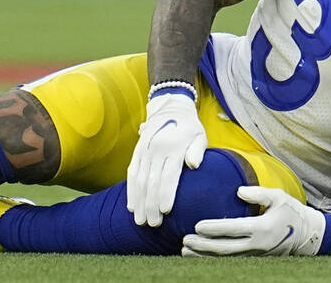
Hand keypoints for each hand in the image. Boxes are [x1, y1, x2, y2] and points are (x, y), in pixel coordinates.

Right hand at [126, 92, 206, 226]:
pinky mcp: (137, 151)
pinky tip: (131, 206)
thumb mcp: (200, 135)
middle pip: (152, 181)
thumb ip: (198, 150)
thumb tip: (194, 164)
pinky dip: (130, 191)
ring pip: (139, 180)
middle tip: (153, 224)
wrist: (171, 106)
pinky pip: (131, 173)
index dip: (167, 193)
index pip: (169, 174)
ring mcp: (144, 150)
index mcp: (174, 146)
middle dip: (152, 205)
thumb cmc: (190, 127)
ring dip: (139, 202)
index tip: (166, 211)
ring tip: (140, 221)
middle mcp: (156, 148)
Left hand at [182, 186, 326, 256]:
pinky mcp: (255, 259)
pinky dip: (214, 259)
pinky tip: (200, 256)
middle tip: (185, 240)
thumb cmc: (291, 211)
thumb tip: (238, 191)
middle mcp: (257, 245)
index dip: (214, 229)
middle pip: (225, 249)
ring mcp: (256, 255)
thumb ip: (258, 193)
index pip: (233, 230)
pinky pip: (231, 260)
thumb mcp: (279, 196)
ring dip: (204, 256)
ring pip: (225, 259)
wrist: (307, 235)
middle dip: (203, 246)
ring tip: (185, 251)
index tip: (197, 226)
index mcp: (262, 228)